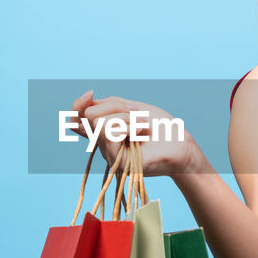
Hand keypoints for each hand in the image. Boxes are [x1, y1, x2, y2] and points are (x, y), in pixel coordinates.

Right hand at [66, 90, 198, 178]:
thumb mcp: (132, 108)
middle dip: (115, 107)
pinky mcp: (118, 164)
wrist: (181, 143)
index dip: (77, 106)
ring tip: (143, 126)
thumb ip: (109, 105)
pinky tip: (142, 133)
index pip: (77, 121)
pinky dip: (130, 125)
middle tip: (135, 114)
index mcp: (105, 134)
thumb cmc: (160, 127)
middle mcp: (104, 146)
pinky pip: (110, 133)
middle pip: (89, 115)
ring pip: (99, 122)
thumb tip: (87, 100)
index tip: (90, 94)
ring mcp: (110, 156)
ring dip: (126, 117)